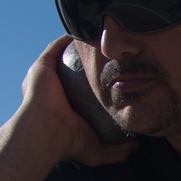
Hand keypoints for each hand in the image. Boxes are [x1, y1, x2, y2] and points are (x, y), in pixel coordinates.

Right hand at [20, 38, 137, 168]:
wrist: (45, 133)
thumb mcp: (98, 150)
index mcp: (66, 107)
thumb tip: (137, 144)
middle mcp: (56, 90)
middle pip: (76, 71)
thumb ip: (119, 150)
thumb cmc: (69, 143)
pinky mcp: (42, 65)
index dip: (100, 82)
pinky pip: (57, 46)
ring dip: (82, 47)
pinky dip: (70, 38)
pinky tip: (87, 31)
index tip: (117, 76)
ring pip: (67, 56)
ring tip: (101, 37)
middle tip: (112, 54)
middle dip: (92, 61)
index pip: (85, 91)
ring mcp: (48, 76)